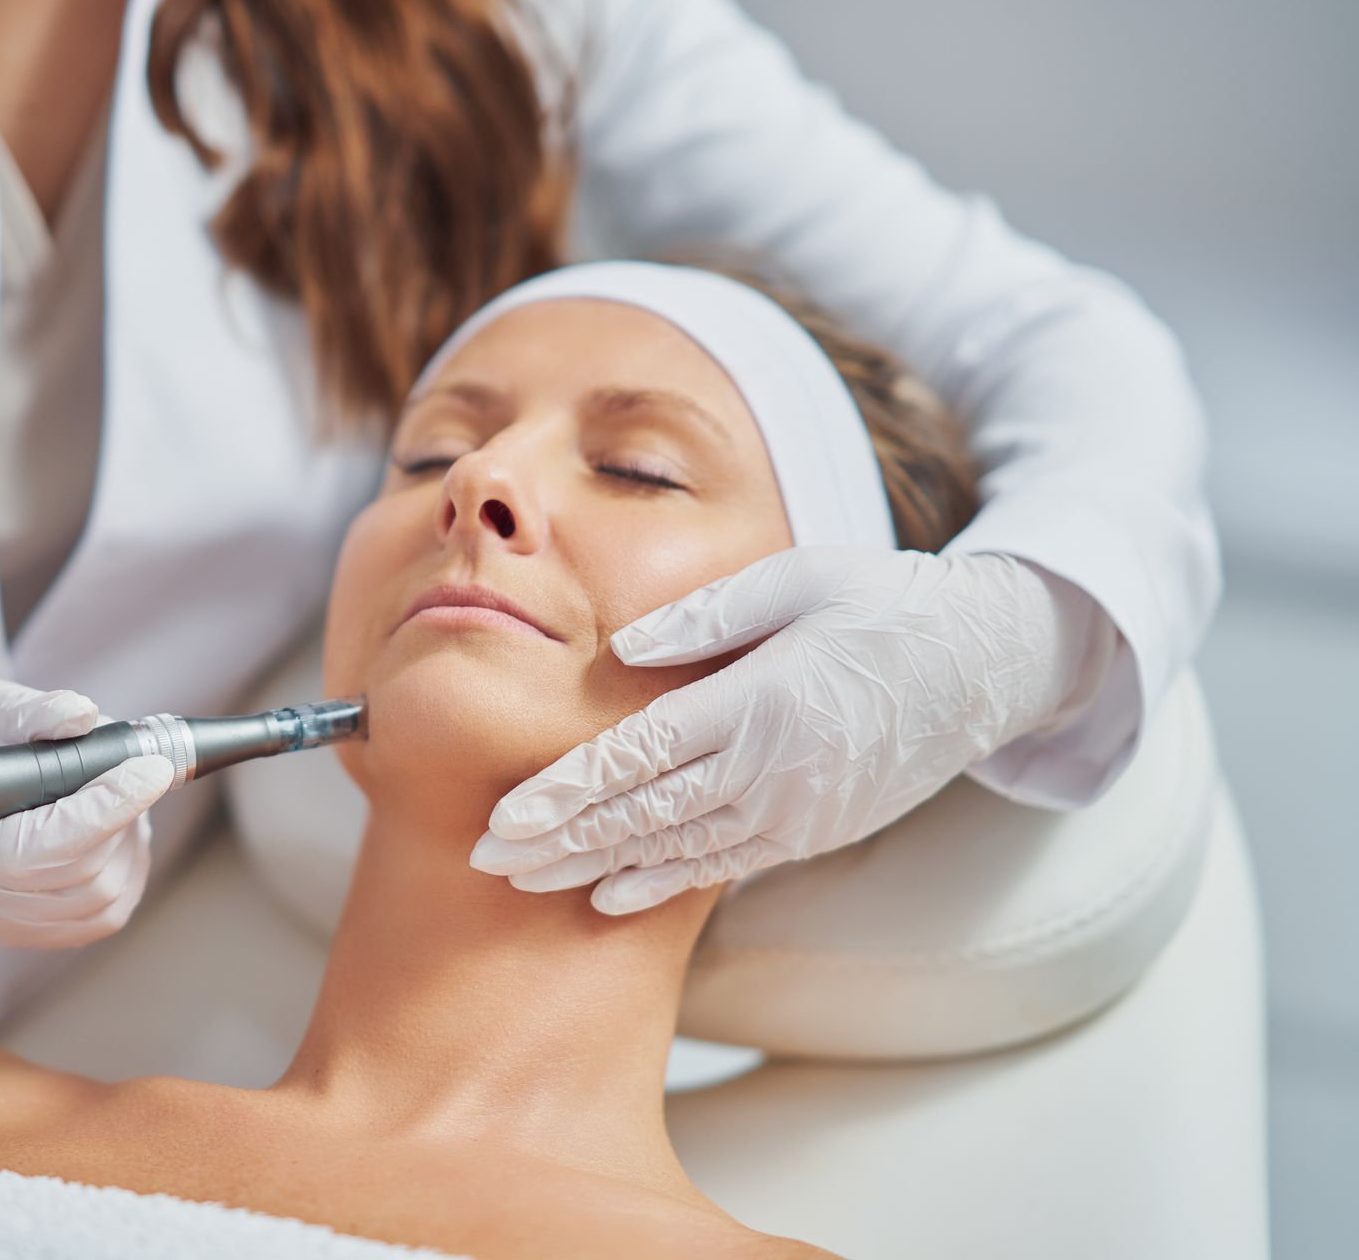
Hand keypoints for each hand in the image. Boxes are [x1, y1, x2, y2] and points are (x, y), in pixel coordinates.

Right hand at [0, 671, 173, 947]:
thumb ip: (28, 712)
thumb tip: (80, 714)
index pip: (47, 847)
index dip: (109, 807)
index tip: (153, 767)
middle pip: (84, 876)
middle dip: (126, 818)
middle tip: (139, 769)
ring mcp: (3, 919)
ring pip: (103, 902)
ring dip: (131, 846)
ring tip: (125, 794)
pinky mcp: (27, 927)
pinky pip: (99, 918)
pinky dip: (125, 874)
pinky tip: (120, 832)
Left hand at [469, 548, 1112, 913]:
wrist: (988, 663)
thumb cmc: (884, 603)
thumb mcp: (800, 579)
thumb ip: (708, 615)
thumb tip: (623, 648)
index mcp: (760, 701)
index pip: (639, 757)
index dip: (565, 792)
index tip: (504, 818)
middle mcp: (773, 770)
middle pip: (642, 815)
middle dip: (558, 841)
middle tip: (487, 862)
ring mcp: (795, 811)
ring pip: (674, 850)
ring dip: (593, 868)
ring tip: (525, 884)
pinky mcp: (812, 831)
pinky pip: (723, 866)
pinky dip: (661, 883)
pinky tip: (608, 896)